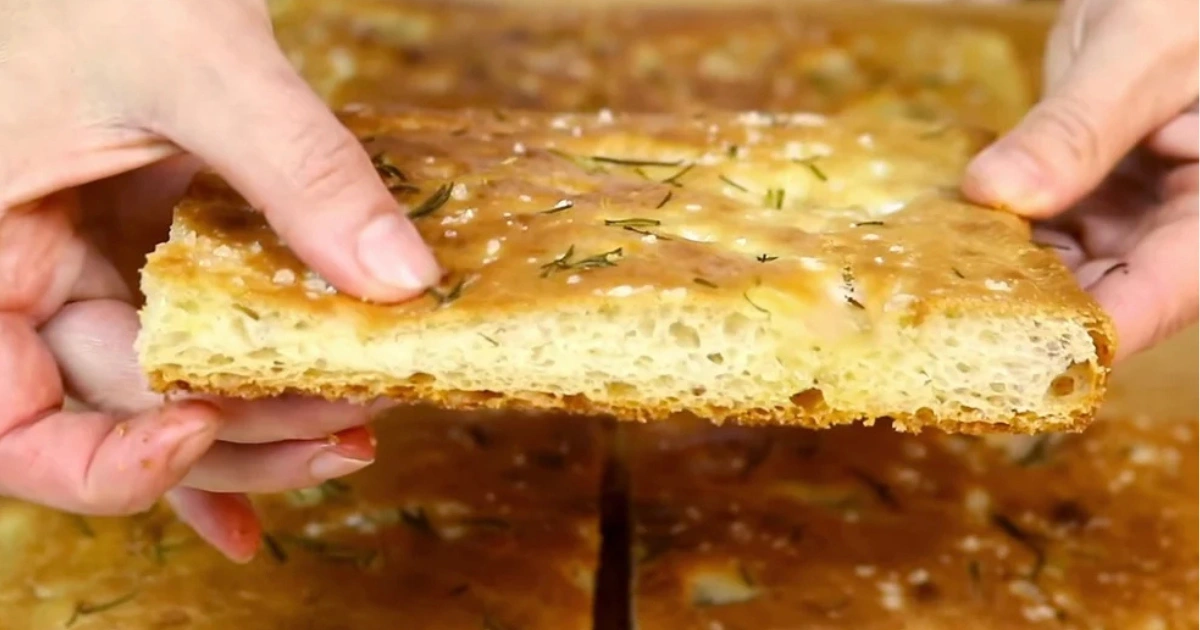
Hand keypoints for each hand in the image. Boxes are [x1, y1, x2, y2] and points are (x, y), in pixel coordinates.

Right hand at [0, 1, 439, 560]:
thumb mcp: (192, 59)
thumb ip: (296, 169)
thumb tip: (400, 279)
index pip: (12, 427)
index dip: (102, 462)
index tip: (206, 425)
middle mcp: (27, 276)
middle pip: (120, 415)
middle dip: (242, 432)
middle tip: (354, 420)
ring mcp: (94, 261)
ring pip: (172, 387)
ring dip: (267, 422)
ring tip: (361, 425)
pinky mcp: (154, 240)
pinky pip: (199, 338)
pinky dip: (252, 393)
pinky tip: (313, 443)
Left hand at [963, 0, 1197, 361]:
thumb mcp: (1139, 49)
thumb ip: (1076, 127)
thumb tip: (998, 192)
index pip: (1164, 291)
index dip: (1094, 331)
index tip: (1017, 350)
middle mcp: (1185, 221)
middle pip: (1114, 291)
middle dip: (1035, 309)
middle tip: (949, 318)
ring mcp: (1142, 211)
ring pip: (1074, 268)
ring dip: (1009, 276)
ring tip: (936, 282)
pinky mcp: (1102, 194)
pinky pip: (1052, 230)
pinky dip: (1004, 236)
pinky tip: (951, 237)